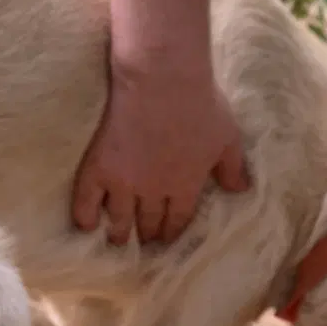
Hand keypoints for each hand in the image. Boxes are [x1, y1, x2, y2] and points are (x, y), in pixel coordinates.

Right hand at [73, 48, 248, 244]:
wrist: (161, 81)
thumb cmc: (201, 106)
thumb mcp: (228, 139)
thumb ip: (233, 168)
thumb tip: (241, 191)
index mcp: (186, 186)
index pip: (179, 219)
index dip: (173, 231)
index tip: (168, 241)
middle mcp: (154, 191)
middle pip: (149, 221)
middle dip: (148, 235)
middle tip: (144, 244)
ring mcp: (124, 181)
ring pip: (120, 217)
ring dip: (119, 232)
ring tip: (118, 242)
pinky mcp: (99, 166)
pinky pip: (86, 199)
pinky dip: (85, 215)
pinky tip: (86, 226)